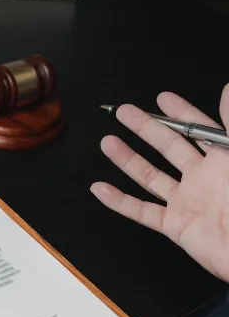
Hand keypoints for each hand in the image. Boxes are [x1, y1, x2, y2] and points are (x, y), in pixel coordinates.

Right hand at [91, 85, 228, 281]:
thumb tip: (228, 90)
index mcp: (224, 161)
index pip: (198, 130)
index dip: (181, 113)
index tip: (163, 99)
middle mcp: (203, 179)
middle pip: (168, 148)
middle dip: (146, 128)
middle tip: (125, 112)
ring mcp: (187, 202)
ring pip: (150, 176)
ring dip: (127, 159)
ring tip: (108, 142)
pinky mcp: (176, 225)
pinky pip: (142, 211)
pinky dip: (119, 201)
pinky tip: (101, 189)